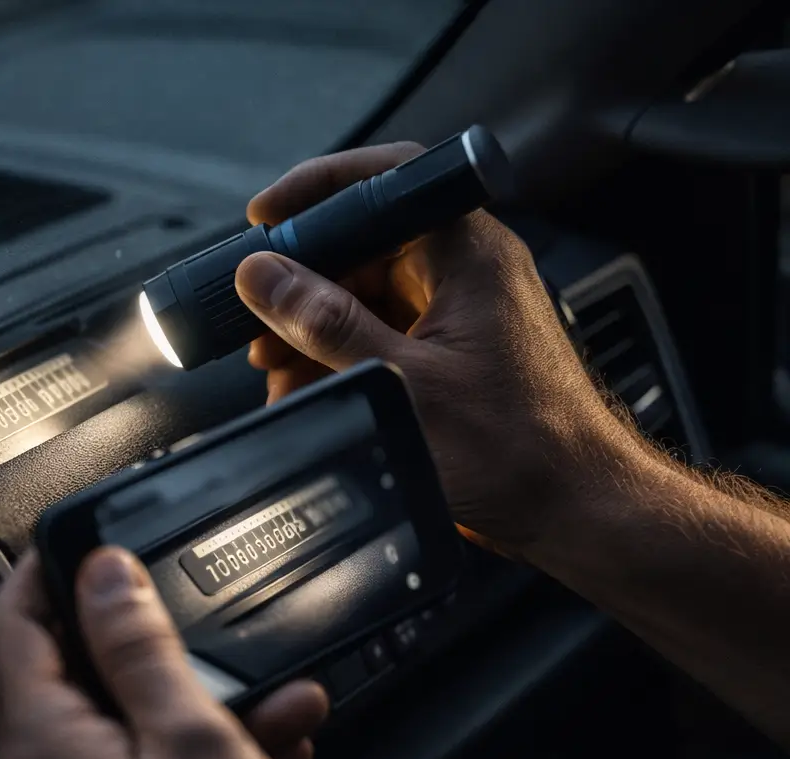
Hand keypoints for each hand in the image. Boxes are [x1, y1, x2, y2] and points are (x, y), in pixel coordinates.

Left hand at [0, 549, 326, 758]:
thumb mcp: (191, 736)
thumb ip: (138, 646)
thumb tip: (102, 574)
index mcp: (38, 749)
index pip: (6, 630)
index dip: (36, 575)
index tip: (71, 544)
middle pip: (57, 683)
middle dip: (131, 645)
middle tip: (176, 618)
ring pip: (112, 741)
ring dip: (182, 710)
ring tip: (268, 704)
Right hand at [236, 142, 645, 559]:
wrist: (574, 507)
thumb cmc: (518, 448)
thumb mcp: (400, 383)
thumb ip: (326, 324)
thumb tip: (264, 277)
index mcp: (469, 253)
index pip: (388, 179)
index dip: (320, 188)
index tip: (267, 218)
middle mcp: (468, 269)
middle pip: (366, 241)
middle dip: (303, 279)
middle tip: (257, 313)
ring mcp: (462, 309)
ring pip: (368, 291)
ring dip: (315, 325)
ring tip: (275, 364)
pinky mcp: (454, 349)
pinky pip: (383, 332)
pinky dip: (341, 354)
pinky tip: (308, 387)